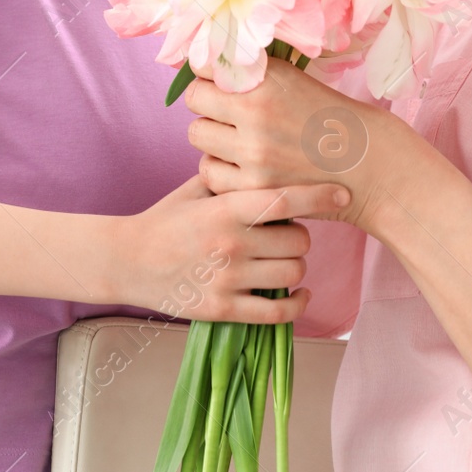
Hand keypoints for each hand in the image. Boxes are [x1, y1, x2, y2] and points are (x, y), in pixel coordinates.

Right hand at [116, 172, 350, 323]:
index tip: (344, 192)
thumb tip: (271, 159)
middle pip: (298, 241)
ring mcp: (228, 279)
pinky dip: (298, 304)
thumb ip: (233, 177)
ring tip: (283, 260)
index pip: (285, 200)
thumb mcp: (195, 188)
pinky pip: (278, 312)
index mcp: (225, 208)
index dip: (320, 196)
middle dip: (300, 237)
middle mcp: (231, 243)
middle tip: (285, 235)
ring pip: (293, 273)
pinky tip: (300, 294)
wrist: (127, 260)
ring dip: (296, 266)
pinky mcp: (223, 309)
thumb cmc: (165, 219)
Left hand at [184, 58, 407, 229]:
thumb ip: (251, 71)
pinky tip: (241, 165)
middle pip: (195, 102)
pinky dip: (220, 168)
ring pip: (198, 137)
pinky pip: (209, 173)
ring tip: (236, 139)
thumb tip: (207, 60)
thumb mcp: (293, 79)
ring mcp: (253, 155)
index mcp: (266, 83)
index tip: (217, 79)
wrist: (369, 163)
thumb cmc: (330, 117)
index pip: (203, 68)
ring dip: (212, 137)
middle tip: (229, 111)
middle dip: (208, 104)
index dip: (208, 73)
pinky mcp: (254, 189)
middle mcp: (255, 116)